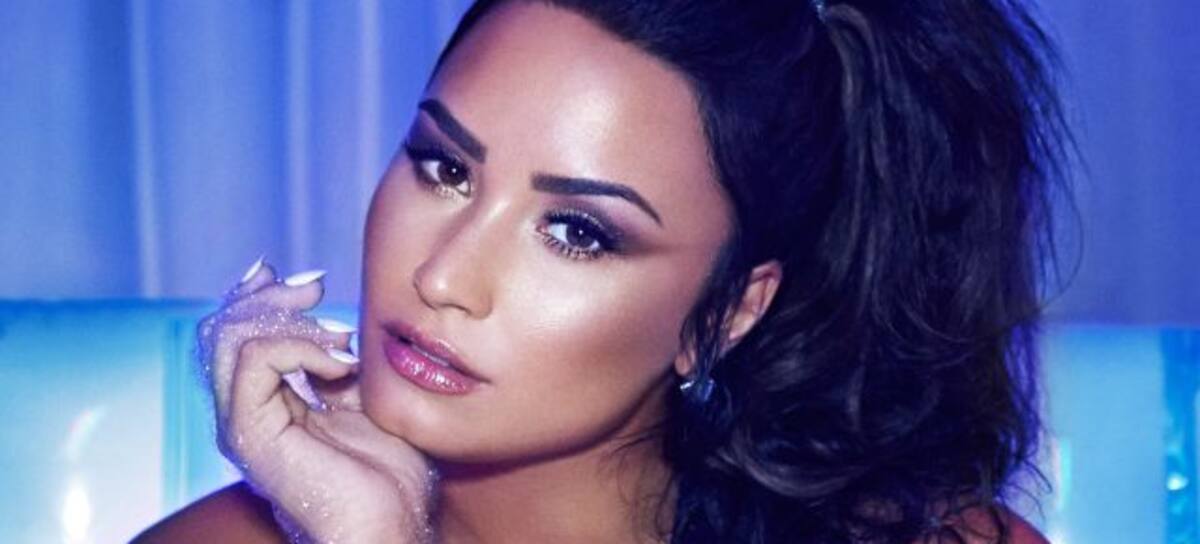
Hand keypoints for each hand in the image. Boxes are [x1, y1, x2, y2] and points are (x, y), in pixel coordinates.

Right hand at [197, 258, 434, 543]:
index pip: (237, 333)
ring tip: (338, 338)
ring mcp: (242, 422)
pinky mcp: (249, 433)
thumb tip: (335, 323)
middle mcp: (246, 411)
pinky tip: (338, 364)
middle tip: (317, 290)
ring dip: (288, 318)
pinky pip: (255, 360)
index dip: (261, 295)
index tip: (309, 281)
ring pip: (228, 336)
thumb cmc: (390, 476)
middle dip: (271, 295)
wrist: (394, 525)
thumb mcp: (366, 400)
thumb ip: (340, 365)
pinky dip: (299, 346)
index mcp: (268, 403)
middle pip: (222, 327)